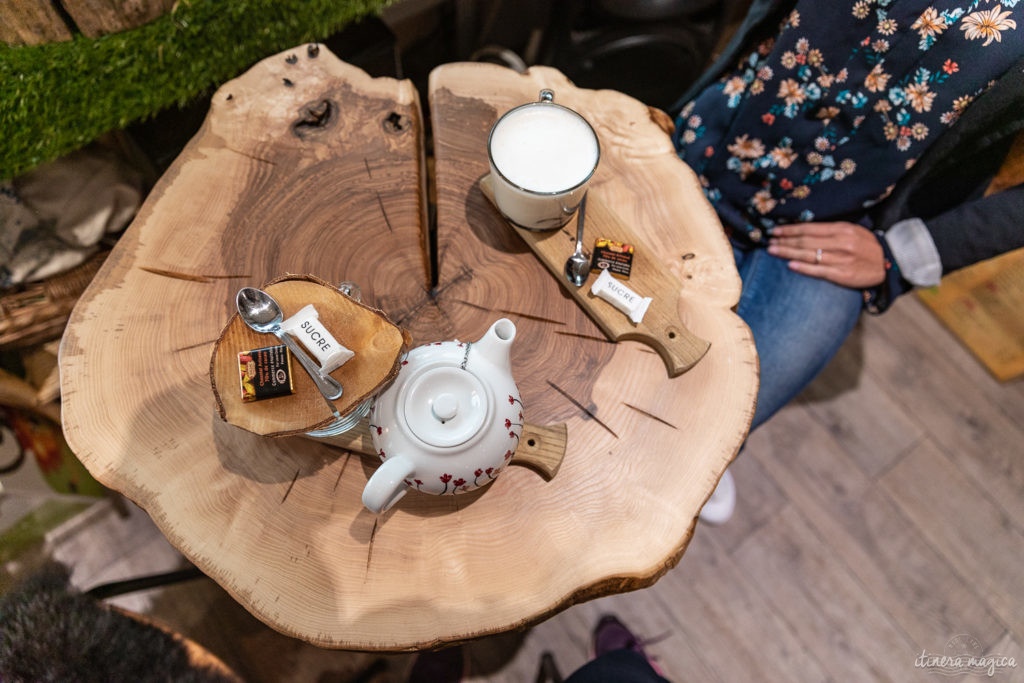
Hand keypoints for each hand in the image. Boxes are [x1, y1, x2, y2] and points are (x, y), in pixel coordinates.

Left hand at [768, 221, 885, 287]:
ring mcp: (841, 259)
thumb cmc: (866, 246)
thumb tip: (804, 230)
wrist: (888, 264)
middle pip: (806, 241)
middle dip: (785, 241)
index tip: (775, 231)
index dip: (790, 230)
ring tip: (773, 251)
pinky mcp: (842, 275)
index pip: (810, 229)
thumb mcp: (852, 231)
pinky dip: (803, 268)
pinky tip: (790, 266)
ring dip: (788, 253)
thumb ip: (830, 230)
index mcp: (842, 229)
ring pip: (809, 255)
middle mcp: (841, 243)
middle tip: (768, 242)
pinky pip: (819, 271)